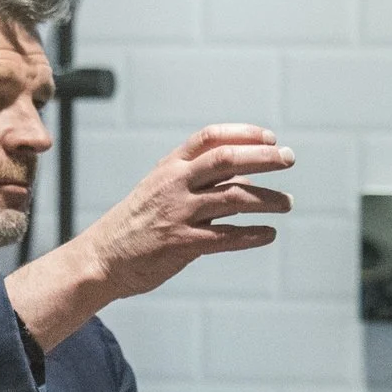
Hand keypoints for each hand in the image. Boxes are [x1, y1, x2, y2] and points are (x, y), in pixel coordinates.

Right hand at [5, 126, 292, 348]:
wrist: (102, 258)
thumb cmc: (137, 222)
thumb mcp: (160, 187)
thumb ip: (196, 177)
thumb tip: (242, 167)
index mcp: (170, 166)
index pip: (210, 137)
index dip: (244, 133)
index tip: (271, 138)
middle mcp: (174, 184)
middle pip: (227, 160)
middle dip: (264, 158)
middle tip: (289, 159)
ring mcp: (178, 213)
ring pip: (234, 198)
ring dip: (267, 199)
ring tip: (287, 202)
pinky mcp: (182, 244)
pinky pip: (226, 237)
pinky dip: (252, 234)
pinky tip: (268, 234)